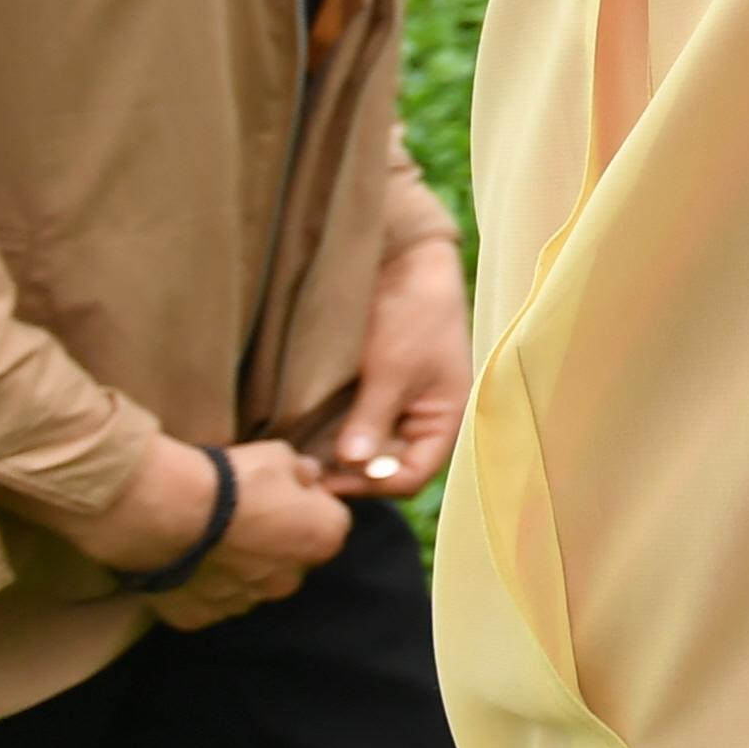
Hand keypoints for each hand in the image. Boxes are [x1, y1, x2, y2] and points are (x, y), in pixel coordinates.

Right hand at [155, 444, 355, 627]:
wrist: (170, 512)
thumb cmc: (234, 480)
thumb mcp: (279, 456)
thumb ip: (302, 471)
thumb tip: (308, 476)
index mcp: (322, 539)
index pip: (329, 522)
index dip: (307, 504)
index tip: (281, 492)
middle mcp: (290, 580)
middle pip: (290, 559)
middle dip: (275, 542)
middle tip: (243, 516)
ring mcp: (245, 602)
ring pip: (249, 584)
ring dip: (238, 567)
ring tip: (208, 537)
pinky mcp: (202, 616)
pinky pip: (208, 600)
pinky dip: (200, 585)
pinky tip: (185, 560)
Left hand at [330, 234, 470, 500]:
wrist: (404, 261)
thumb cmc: (414, 312)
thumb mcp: (393, 367)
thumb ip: (373, 418)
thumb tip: (352, 465)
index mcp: (445, 417)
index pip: (412, 475)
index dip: (374, 485)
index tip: (330, 481)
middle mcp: (421, 419)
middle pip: (388, 469)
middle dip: (353, 475)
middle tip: (309, 474)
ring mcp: (396, 407)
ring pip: (368, 451)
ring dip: (339, 458)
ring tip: (303, 459)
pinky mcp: (372, 392)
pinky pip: (355, 428)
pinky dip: (333, 437)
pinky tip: (306, 437)